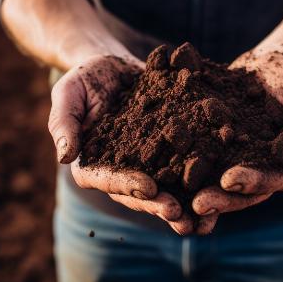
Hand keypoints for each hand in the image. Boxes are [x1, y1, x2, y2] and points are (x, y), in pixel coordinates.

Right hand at [48, 53, 195, 234]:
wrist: (113, 65)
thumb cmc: (83, 79)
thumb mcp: (67, 94)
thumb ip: (64, 124)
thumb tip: (64, 157)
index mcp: (92, 165)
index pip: (106, 179)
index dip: (127, 185)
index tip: (148, 188)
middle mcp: (120, 171)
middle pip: (138, 193)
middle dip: (158, 204)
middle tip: (178, 213)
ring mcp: (145, 165)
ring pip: (164, 188)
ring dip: (182, 203)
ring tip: (201, 215)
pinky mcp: (168, 152)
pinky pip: (184, 166)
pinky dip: (200, 178)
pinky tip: (219, 185)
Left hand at [191, 43, 282, 226]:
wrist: (268, 62)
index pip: (275, 180)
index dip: (253, 182)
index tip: (230, 180)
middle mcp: (261, 167)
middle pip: (243, 191)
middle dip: (222, 198)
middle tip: (199, 203)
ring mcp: (236, 160)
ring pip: (219, 183)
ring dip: (201, 192)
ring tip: (180, 196)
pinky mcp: (216, 147)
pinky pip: (200, 161)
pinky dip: (184, 169)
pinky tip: (163, 171)